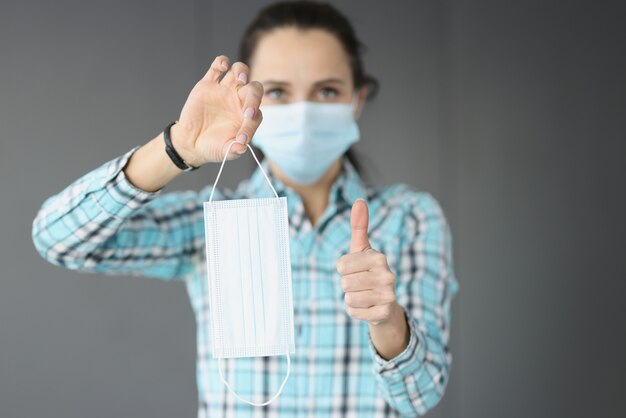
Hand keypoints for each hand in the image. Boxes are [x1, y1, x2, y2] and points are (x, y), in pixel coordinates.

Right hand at [171, 54, 263, 166]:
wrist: (190, 142)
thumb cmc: (212, 147)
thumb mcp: (225, 152)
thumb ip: (235, 149)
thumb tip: (242, 147)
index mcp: (247, 116)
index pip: (257, 114)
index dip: (251, 125)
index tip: (241, 138)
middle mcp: (239, 100)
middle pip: (254, 88)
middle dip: (254, 96)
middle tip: (248, 110)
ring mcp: (224, 90)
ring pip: (239, 71)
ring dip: (242, 71)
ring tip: (240, 78)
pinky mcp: (208, 84)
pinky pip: (217, 67)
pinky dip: (222, 62)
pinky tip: (222, 67)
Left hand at [336, 199, 396, 325]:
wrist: (384, 304)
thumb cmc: (367, 271)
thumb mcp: (362, 249)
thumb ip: (359, 226)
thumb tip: (359, 200)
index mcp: (379, 258)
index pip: (341, 265)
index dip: (343, 269)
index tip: (355, 269)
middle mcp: (388, 276)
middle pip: (345, 282)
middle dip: (347, 285)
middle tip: (359, 284)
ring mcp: (388, 295)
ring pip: (349, 298)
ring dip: (350, 299)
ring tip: (363, 295)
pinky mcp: (384, 313)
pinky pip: (354, 312)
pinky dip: (355, 311)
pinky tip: (366, 307)